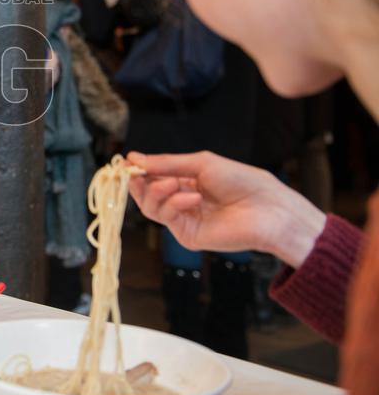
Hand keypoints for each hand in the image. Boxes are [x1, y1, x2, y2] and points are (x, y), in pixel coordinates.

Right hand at [127, 151, 325, 267]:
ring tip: (173, 183)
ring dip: (157, 191)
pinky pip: (166, 218)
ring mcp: (184, 219)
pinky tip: (192, 197)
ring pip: (151, 207)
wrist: (268, 208)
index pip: (154, 177)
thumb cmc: (242, 181)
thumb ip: (167, 163)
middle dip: (139, 182)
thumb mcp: (201, 163)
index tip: (126, 163)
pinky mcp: (188, 235)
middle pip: (146, 194)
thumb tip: (133, 159)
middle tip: (135, 173)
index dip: (139, 170)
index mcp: (187, 182)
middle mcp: (182, 201)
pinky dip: (174, 204)